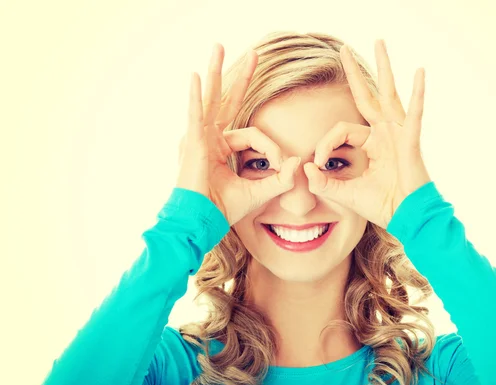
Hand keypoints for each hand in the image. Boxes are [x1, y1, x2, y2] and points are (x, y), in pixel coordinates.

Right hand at [176, 43, 300, 225]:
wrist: (200, 224)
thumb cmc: (222, 211)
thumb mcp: (258, 193)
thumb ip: (280, 179)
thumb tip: (300, 163)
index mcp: (222, 148)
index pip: (253, 135)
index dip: (272, 148)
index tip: (283, 166)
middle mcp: (210, 138)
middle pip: (227, 100)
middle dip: (240, 77)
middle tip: (254, 54)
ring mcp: (199, 138)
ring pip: (211, 99)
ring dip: (217, 72)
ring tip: (219, 47)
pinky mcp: (193, 144)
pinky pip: (196, 116)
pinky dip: (196, 97)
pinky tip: (197, 77)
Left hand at [303, 40, 431, 228]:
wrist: (406, 218)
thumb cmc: (382, 205)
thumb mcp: (346, 193)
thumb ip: (324, 182)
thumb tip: (304, 168)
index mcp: (371, 143)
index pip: (341, 129)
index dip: (325, 144)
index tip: (319, 164)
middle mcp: (385, 133)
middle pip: (367, 95)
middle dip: (354, 73)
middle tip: (343, 49)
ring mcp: (399, 134)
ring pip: (388, 94)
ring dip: (384, 68)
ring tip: (379, 42)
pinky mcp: (410, 141)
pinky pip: (414, 115)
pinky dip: (418, 95)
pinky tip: (419, 73)